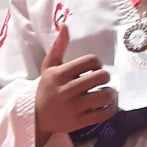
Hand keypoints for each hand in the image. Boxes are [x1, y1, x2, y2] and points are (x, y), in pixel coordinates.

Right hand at [34, 21, 115, 137]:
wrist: (36, 117)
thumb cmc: (46, 88)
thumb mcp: (49, 67)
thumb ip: (58, 46)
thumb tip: (64, 25)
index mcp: (59, 74)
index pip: (90, 61)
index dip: (96, 63)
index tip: (93, 68)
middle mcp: (66, 90)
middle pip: (100, 77)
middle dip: (105, 77)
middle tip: (102, 80)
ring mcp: (73, 108)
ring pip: (105, 96)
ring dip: (110, 93)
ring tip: (107, 92)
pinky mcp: (79, 122)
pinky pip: (103, 114)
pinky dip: (110, 108)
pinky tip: (106, 105)